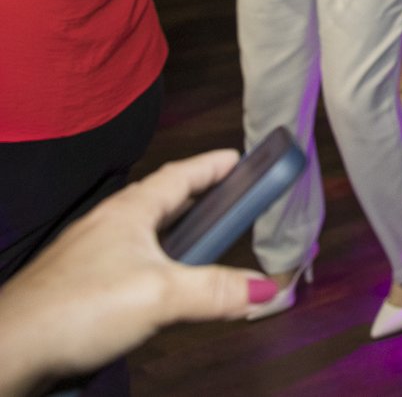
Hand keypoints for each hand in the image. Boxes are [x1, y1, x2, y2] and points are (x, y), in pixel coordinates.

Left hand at [0, 152, 270, 393]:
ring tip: (207, 251)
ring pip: (146, 238)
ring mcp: (90, 257)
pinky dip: (158, 268)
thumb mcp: (162, 294)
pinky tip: (163, 291)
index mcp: (130, 211)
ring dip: (179, 239)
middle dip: (201, 202)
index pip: (180, 175)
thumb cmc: (76, 307)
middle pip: (165, 204)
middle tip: (234, 204)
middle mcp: (109, 227)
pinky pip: (130, 267)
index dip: (213, 166)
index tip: (241, 158)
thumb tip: (268, 289)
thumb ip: (218, 290)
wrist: (10, 351)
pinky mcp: (80, 288)